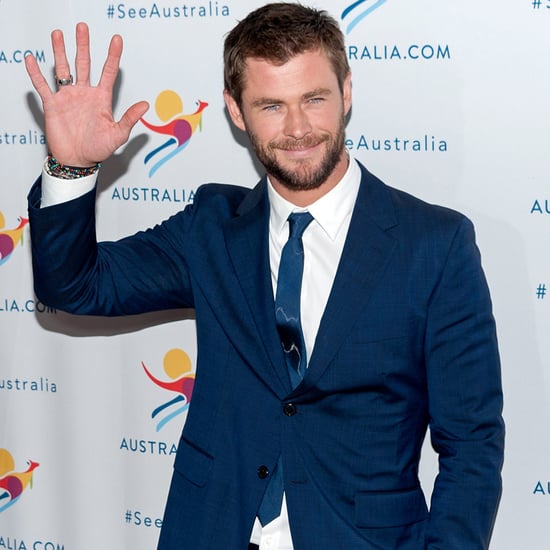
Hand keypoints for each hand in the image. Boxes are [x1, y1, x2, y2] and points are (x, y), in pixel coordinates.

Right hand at [25, 22, 148, 166]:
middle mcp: (85, 94)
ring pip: (63, 69)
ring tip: (58, 34)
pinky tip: (31, 59)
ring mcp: (68, 97)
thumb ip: (130, 119)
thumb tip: (145, 105)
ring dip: (60, 52)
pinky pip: (43, 86)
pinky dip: (36, 73)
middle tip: (82, 27)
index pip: (108, 72)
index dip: (113, 56)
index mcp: (102, 99)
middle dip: (83, 45)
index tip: (117, 39)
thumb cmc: (99, 150)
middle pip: (84, 63)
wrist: (78, 161)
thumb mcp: (118, 135)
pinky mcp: (53, 105)